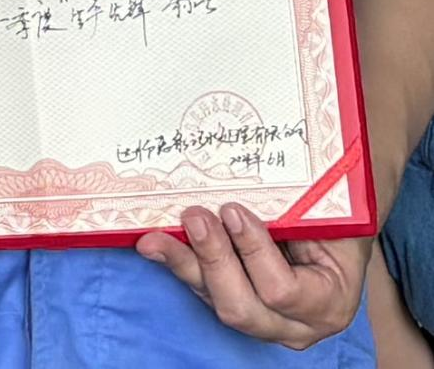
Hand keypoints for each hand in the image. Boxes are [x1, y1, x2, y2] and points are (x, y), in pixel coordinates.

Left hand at [136, 203, 372, 349]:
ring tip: (155, 237)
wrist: (341, 236)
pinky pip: (205, 292)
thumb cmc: (341, 219)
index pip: (282, 291)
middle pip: (242, 308)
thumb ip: (308, 208)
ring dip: (185, 264)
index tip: (233, 210)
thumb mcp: (335, 215)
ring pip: (216, 303)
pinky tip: (156, 246)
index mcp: (328, 304)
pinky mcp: (239, 306)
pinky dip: (182, 265)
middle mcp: (295, 325)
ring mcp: (264, 322)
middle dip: (213, 260)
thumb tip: (260, 171)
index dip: (253, 252)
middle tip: (194, 217)